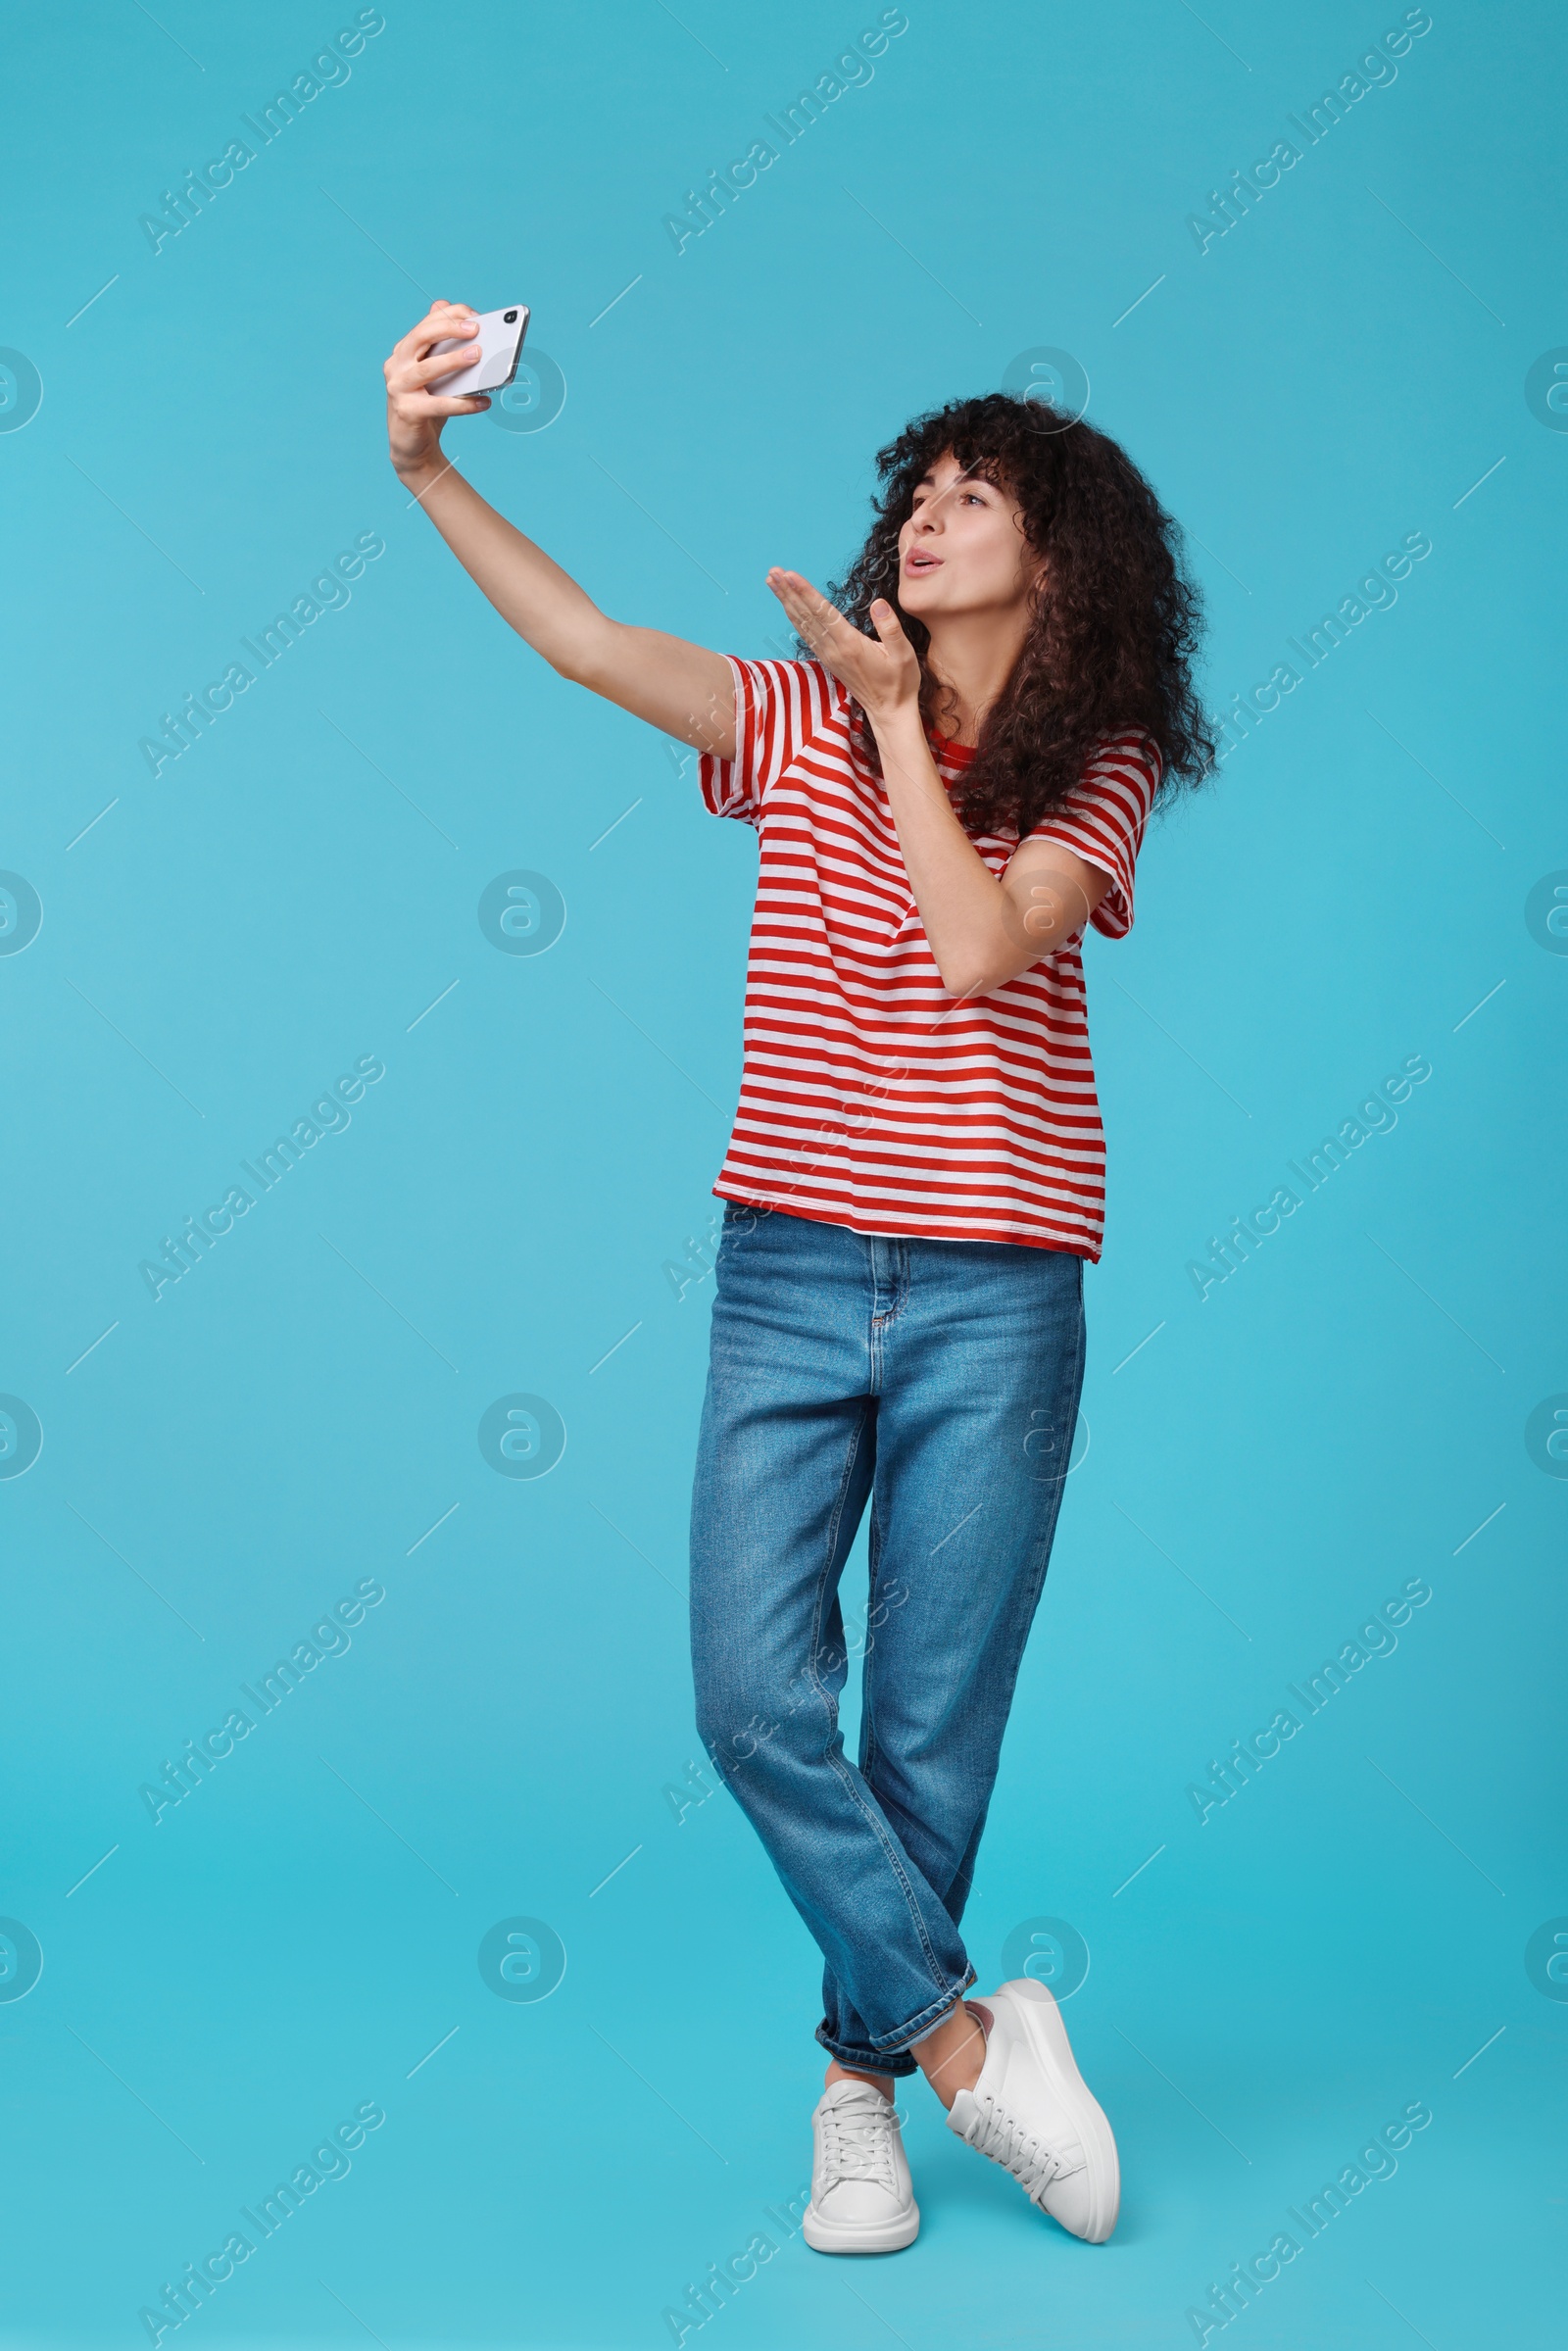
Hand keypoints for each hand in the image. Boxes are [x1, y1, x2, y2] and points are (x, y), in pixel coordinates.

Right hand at [384, 300, 490, 479]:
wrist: (413, 446)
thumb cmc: (429, 404)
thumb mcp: (437, 375)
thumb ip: (446, 351)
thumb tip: (469, 326)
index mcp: (404, 350)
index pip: (426, 323)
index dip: (451, 315)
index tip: (476, 317)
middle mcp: (396, 365)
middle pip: (421, 336)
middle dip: (449, 328)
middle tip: (476, 329)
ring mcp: (398, 388)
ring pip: (427, 368)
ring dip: (454, 360)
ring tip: (479, 355)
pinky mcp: (407, 412)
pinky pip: (439, 405)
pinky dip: (463, 404)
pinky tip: (484, 402)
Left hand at [765, 570, 919, 729]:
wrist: (889, 711)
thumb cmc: (900, 682)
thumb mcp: (904, 654)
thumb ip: (890, 627)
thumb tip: (878, 603)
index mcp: (851, 644)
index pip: (823, 612)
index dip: (805, 592)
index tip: (789, 575)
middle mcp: (835, 649)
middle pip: (806, 615)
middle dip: (788, 592)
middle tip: (773, 572)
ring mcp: (829, 655)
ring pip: (802, 624)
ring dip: (786, 601)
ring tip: (773, 582)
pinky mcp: (828, 660)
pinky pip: (806, 635)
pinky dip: (794, 617)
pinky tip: (788, 606)